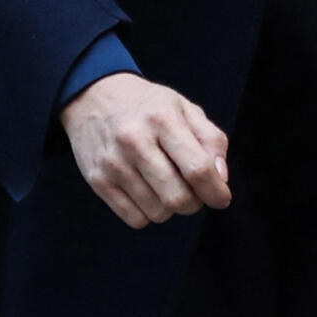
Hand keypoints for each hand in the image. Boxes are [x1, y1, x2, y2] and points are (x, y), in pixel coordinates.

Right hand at [59, 72, 230, 228]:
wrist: (94, 97)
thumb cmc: (148, 106)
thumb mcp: (184, 108)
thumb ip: (211, 139)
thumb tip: (220, 178)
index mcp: (163, 119)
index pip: (197, 168)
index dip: (215, 191)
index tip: (222, 198)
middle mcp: (135, 141)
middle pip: (178, 197)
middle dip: (195, 203)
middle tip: (195, 192)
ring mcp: (113, 163)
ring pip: (157, 212)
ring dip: (171, 208)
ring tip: (169, 187)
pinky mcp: (97, 181)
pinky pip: (135, 219)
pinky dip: (149, 214)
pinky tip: (148, 193)